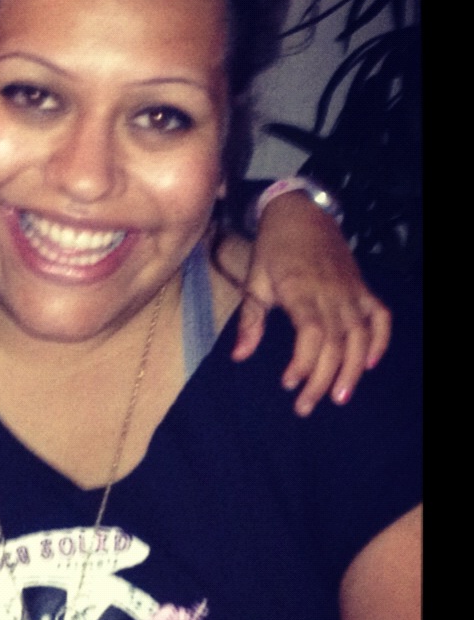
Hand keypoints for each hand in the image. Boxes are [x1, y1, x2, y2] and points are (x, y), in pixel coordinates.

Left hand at [234, 190, 391, 415]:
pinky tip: (369, 363)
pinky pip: (379, 316)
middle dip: (322, 379)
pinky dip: (380, 340)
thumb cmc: (272, 249)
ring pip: (360, 336)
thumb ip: (251, 321)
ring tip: (339, 396)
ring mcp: (351, 291)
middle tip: (307, 406)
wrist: (300, 213)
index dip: (304, 363)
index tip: (288, 384)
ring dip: (352, 369)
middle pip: (335, 343)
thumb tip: (239, 356)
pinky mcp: (362, 288)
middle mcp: (331, 293)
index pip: (311, 335)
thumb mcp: (255, 282)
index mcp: (301, 291)